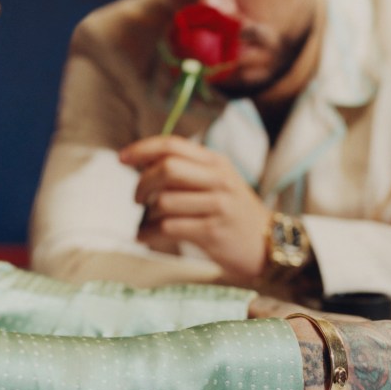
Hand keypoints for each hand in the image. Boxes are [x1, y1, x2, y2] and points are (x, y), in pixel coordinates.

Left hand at [119, 135, 269, 280]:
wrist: (269, 244)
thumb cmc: (233, 212)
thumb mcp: (218, 182)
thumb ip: (186, 171)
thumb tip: (142, 165)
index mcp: (215, 162)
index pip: (172, 144)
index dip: (142, 149)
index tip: (122, 158)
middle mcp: (218, 179)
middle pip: (167, 168)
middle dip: (142, 183)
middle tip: (137, 198)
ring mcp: (218, 205)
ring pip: (164, 201)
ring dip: (146, 215)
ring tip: (147, 222)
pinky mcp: (213, 232)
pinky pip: (169, 228)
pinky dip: (149, 233)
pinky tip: (144, 237)